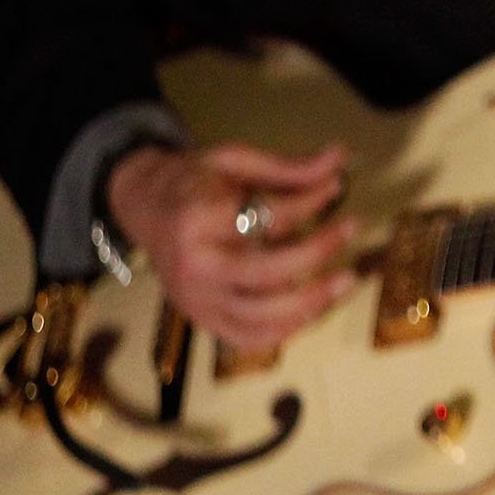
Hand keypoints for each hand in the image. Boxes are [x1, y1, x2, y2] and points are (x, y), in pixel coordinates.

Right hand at [104, 141, 354, 351]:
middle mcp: (194, 265)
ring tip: (344, 279)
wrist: (144, 208)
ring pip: (259, 316)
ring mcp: (195, 299)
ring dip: (310, 302)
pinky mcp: (201, 319)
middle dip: (315, 254)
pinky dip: (286, 330)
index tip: (335, 188)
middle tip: (350, 230)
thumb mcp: (234, 160)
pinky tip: (314, 308)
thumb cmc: (193, 183)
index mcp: (198, 219)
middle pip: (264, 272)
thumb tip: (340, 156)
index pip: (266, 216)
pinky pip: (248, 338)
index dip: (309, 202)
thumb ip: (287, 166)